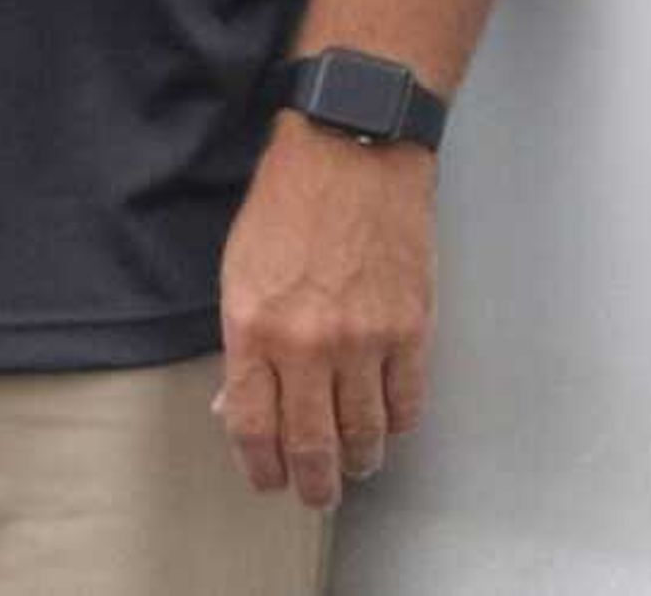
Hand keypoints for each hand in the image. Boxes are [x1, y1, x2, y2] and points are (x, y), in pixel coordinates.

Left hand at [216, 117, 436, 510]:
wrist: (352, 155)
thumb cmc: (288, 203)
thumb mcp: (239, 268)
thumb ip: (244, 340)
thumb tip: (241, 401)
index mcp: (254, 325)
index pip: (254, 423)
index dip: (259, 464)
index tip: (265, 480)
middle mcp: (309, 342)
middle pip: (312, 442)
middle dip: (313, 482)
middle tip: (314, 496)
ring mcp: (365, 340)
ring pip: (365, 432)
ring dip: (359, 461)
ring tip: (353, 469)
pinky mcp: (411, 331)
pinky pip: (407, 403)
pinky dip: (397, 425)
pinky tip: (387, 428)